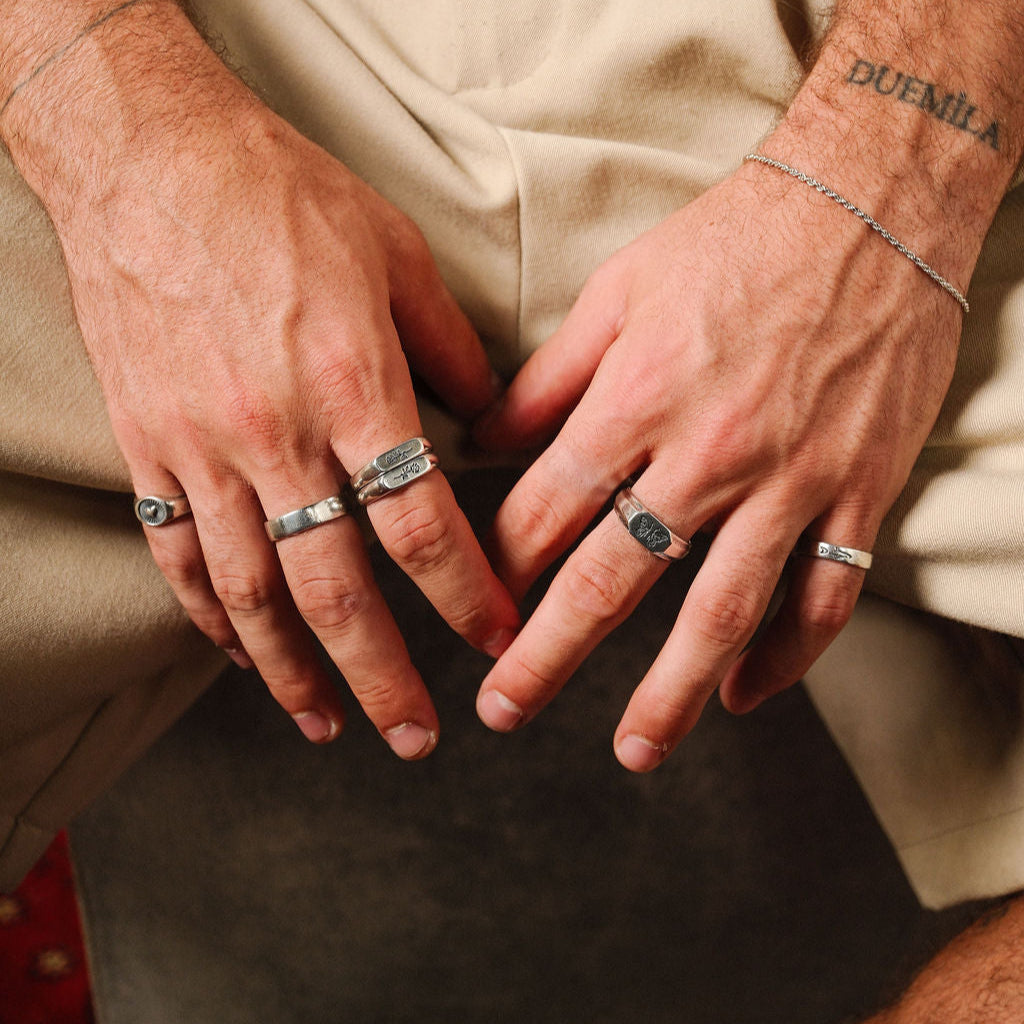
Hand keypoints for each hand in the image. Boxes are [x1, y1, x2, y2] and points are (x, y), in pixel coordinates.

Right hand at [4, 6, 519, 755]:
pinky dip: (211, 615)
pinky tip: (240, 654)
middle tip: (415, 735)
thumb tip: (490, 424)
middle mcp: (279, 435)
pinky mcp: (148, 443)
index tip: (496, 639)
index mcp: (355, 388)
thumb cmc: (283, 196)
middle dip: (384, 674)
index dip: (466, 595)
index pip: (424, 526)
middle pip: (338, 588)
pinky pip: (179, 551)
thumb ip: (453, 353)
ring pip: (252, 592)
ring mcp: (203, 447)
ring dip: (293, 670)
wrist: (151, 158)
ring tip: (327, 722)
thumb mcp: (399, 258)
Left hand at [472, 159, 962, 769]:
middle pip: (614, 580)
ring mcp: (790, 479)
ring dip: (670, 693)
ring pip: (720, 613)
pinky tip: (746, 694)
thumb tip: (483, 440)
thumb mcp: (617, 289)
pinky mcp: (858, 489)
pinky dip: (786, 658)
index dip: (499, 566)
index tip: (475, 606)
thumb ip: (548, 378)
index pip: (546, 510)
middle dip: (549, 654)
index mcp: (636, 397)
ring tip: (632, 750)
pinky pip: (824, 596)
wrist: (871, 206)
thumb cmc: (734, 238)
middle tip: (507, 708)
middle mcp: (708, 452)